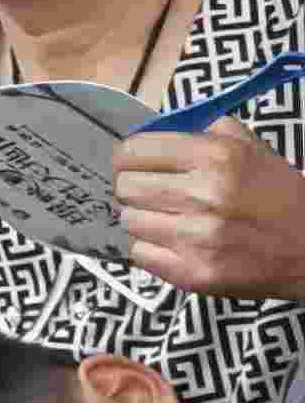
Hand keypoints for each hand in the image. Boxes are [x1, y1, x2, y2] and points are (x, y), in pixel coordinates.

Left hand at [115, 120, 304, 297]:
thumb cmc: (279, 196)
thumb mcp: (251, 149)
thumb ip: (203, 129)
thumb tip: (154, 128)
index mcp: (214, 158)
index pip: (133, 150)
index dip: (130, 157)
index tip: (136, 164)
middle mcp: (202, 196)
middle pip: (124, 186)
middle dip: (134, 187)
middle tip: (154, 194)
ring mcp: (197, 239)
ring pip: (129, 220)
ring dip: (144, 219)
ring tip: (170, 220)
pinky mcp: (195, 274)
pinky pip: (139, 254)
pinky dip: (151, 249)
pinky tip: (175, 244)